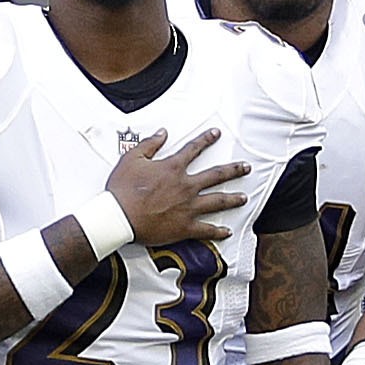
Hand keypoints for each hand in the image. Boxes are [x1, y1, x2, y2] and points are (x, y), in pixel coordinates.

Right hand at [95, 125, 256, 253]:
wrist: (119, 217)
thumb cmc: (123, 189)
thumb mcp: (131, 159)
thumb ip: (149, 144)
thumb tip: (162, 132)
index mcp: (173, 168)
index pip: (194, 149)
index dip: (206, 139)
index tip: (216, 133)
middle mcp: (185, 186)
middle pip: (215, 175)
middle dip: (233, 170)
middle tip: (245, 167)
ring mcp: (188, 207)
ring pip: (217, 201)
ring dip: (232, 199)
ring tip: (244, 198)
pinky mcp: (185, 226)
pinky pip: (206, 229)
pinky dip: (217, 231)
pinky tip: (227, 231)